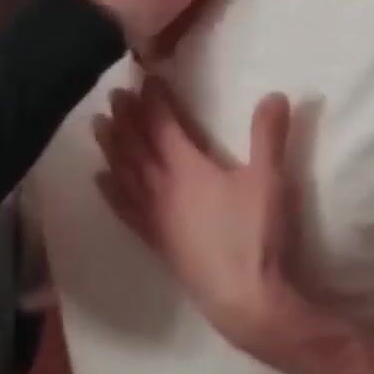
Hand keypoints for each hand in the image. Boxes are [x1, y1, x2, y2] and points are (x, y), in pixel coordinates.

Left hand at [93, 77, 303, 356]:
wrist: (239, 295)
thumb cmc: (254, 234)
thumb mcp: (269, 180)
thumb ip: (269, 135)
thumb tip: (276, 94)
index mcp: (186, 166)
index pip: (162, 124)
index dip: (152, 99)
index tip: (145, 77)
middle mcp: (161, 186)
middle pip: (136, 144)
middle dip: (125, 116)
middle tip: (113, 94)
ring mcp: (153, 215)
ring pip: (123, 172)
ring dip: (110, 146)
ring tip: (96, 124)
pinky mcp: (153, 240)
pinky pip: (123, 209)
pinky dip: (110, 191)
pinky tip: (99, 180)